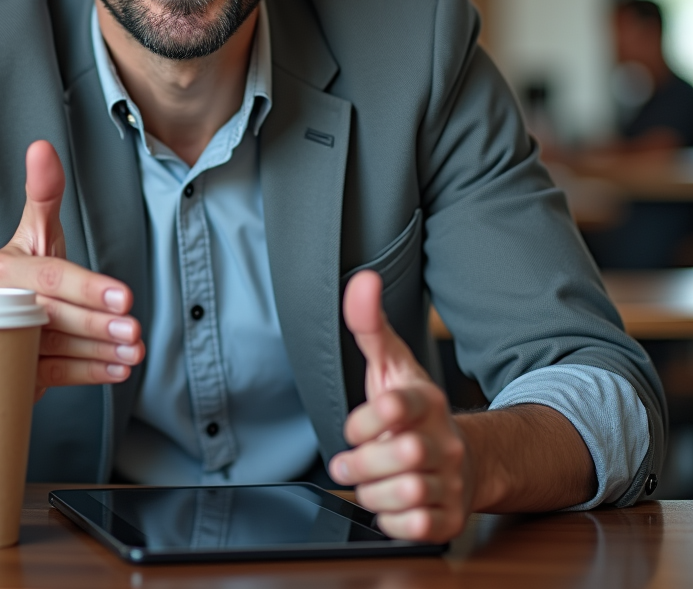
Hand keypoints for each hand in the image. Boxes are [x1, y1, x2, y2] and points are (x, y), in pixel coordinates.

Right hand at [0, 140, 144, 397]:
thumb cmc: (23, 272)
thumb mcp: (34, 231)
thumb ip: (44, 192)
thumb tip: (42, 146)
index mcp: (2, 271)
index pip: (50, 278)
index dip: (88, 287)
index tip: (125, 296)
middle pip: (55, 318)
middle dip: (99, 325)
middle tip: (135, 330)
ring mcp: (4, 346)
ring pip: (57, 351)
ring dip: (100, 352)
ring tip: (135, 351)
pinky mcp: (14, 375)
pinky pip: (54, 377)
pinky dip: (89, 373)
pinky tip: (119, 368)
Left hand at [328, 270, 471, 542]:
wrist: (461, 457)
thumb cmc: (413, 410)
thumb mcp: (389, 364)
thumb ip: (369, 324)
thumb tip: (363, 280)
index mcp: (426, 401)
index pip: (396, 406)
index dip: (363, 420)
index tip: (352, 428)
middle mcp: (444, 441)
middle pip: (406, 455)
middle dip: (364, 463)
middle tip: (348, 462)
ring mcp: (451, 481)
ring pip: (410, 493)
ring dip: (373, 493)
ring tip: (365, 483)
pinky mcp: (450, 518)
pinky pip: (419, 529)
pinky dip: (393, 522)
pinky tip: (387, 506)